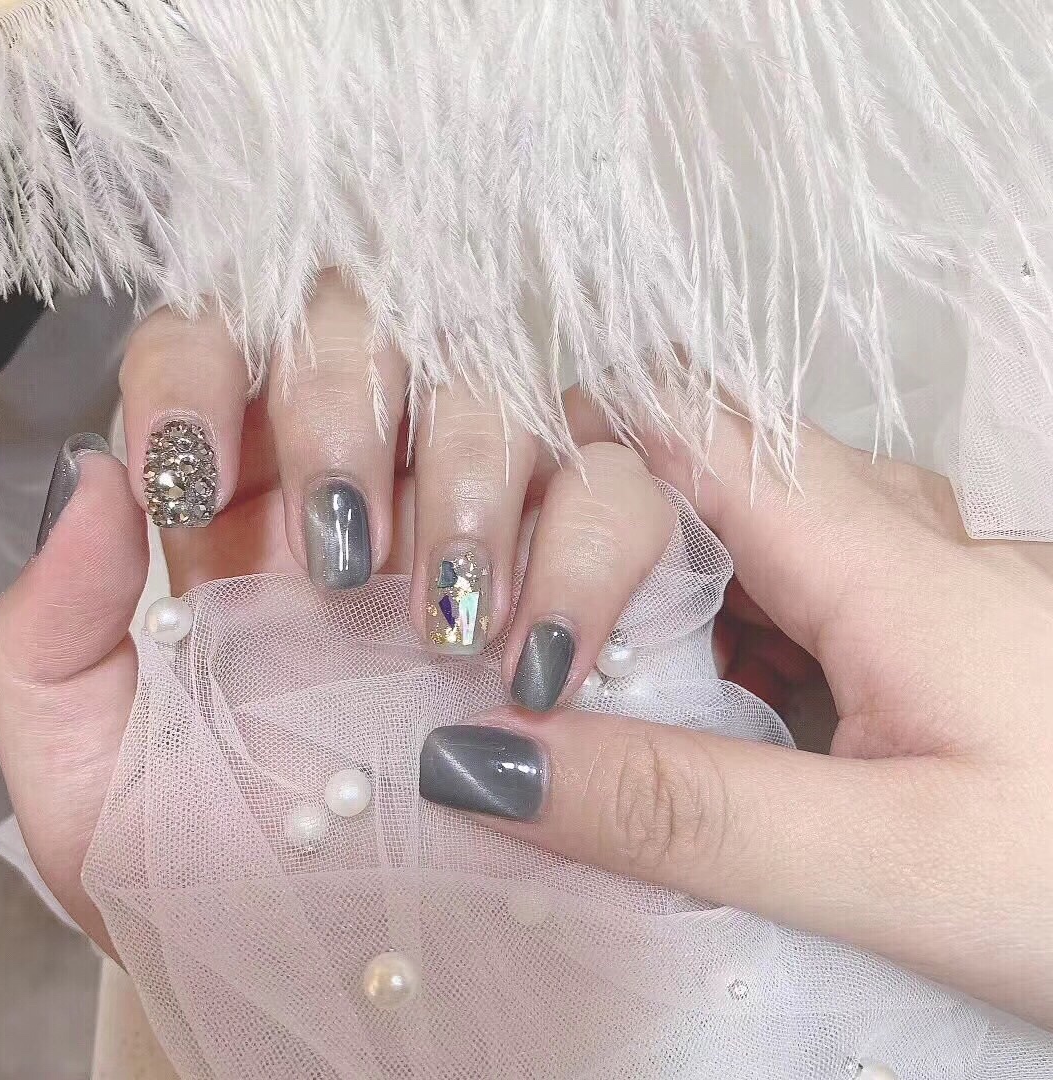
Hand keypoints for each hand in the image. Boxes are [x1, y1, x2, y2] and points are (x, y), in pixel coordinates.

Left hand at [0, 373, 677, 954]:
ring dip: (467, 487)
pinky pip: (616, 496)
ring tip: (446, 626)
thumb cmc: (225, 889)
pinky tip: (541, 661)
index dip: (201, 372)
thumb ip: (54, 637)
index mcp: (236, 520)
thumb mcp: (96, 790)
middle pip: (365, 334)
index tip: (190, 479)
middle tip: (336, 555)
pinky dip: (586, 556)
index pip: (216, 350)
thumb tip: (98, 482)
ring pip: (496, 396)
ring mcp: (480, 524)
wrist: (353, 985)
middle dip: (343, 412)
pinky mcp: (586, 573)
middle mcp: (363, 492)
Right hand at [419, 401, 1052, 1030]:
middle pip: (697, 466)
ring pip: (734, 532)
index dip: (575, 451)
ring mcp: (902, 582)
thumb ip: (683, 810)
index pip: (689, 419)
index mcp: (883, 555)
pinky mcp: (907, 633)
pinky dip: (706, 641)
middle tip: (527, 647)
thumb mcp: (886, 864)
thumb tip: (484, 760)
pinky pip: (776, 595)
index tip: (494, 551)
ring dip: (646, 595)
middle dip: (590, 534)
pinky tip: (692, 718)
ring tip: (586, 688)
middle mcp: (890, 535)